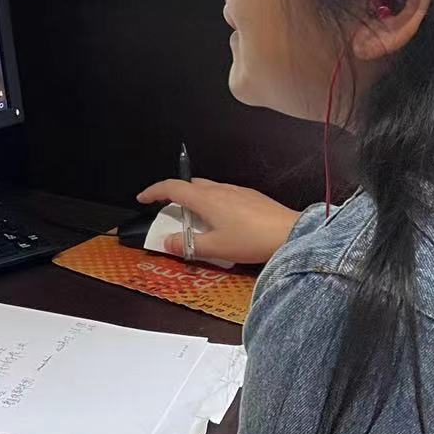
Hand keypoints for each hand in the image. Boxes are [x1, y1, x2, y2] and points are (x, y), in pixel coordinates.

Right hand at [135, 178, 301, 265]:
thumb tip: (167, 242)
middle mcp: (219, 189)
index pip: (171, 187)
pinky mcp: (251, 196)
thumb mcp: (214, 248)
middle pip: (190, 185)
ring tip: (196, 219)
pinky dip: (213, 202)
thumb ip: (187, 245)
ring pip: (208, 188)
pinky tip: (222, 220)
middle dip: (175, 195)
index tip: (142, 199)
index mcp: (205, 199)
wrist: (291, 233)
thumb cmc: (250, 240)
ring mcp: (237, 190)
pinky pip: (224, 194)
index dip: (153, 191)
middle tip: (170, 212)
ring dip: (196, 199)